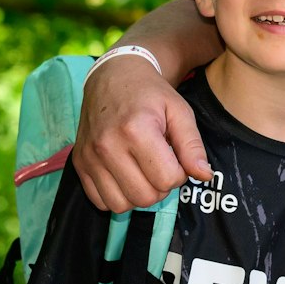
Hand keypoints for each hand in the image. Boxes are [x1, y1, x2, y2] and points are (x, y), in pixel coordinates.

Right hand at [73, 56, 210, 210]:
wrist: (113, 78)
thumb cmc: (150, 94)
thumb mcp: (179, 111)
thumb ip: (192, 146)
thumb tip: (205, 176)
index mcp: (136, 130)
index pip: (167, 179)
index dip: (179, 174)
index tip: (175, 158)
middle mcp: (108, 146)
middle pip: (145, 197)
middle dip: (161, 187)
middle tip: (161, 165)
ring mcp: (90, 157)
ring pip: (121, 205)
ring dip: (139, 195)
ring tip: (144, 171)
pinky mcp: (79, 164)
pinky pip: (100, 202)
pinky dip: (117, 196)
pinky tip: (125, 176)